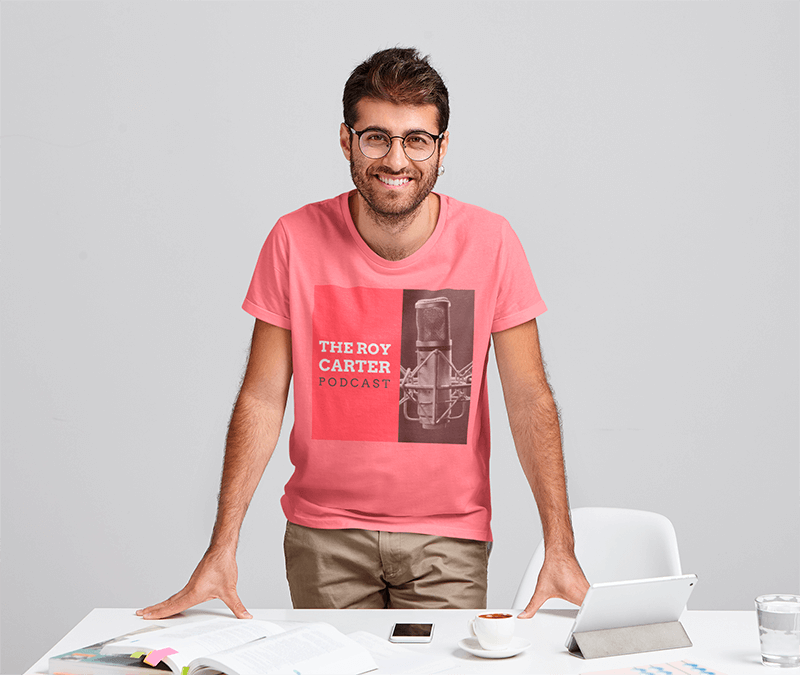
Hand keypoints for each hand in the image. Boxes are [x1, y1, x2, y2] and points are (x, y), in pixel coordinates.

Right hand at [136, 549, 251, 619]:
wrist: (221, 549)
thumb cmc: (223, 566)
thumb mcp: (230, 590)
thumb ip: (237, 606)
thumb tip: (245, 617)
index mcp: (194, 593)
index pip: (174, 607)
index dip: (160, 613)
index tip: (147, 616)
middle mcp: (189, 589)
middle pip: (168, 602)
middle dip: (155, 610)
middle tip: (140, 614)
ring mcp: (191, 584)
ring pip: (173, 597)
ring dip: (161, 605)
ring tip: (150, 610)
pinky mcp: (194, 581)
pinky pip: (179, 593)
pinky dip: (171, 600)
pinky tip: (172, 602)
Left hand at [518, 552, 588, 618]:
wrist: (559, 552)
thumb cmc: (553, 567)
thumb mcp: (541, 590)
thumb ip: (532, 606)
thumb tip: (525, 615)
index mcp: (575, 593)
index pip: (588, 611)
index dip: (589, 621)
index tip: (586, 626)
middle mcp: (584, 591)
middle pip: (593, 610)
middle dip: (589, 619)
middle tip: (585, 625)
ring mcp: (588, 588)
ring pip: (594, 604)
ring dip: (590, 611)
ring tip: (587, 619)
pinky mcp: (588, 587)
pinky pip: (592, 599)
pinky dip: (589, 605)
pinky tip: (586, 608)